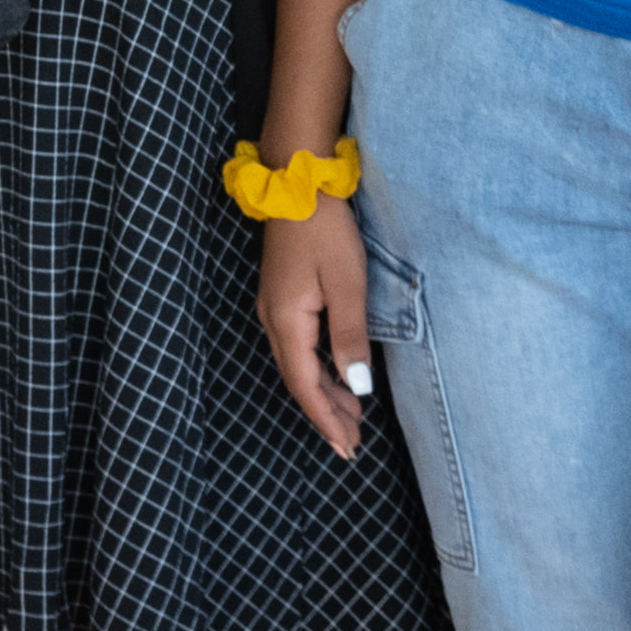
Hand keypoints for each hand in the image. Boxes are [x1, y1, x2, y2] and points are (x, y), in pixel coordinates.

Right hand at [254, 202, 375, 465]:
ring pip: (297, 365)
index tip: (346, 447)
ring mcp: (274, 308)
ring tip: (351, 416)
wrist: (298, 183)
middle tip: (352, 443)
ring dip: (322, 393)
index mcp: (286, 321)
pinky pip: (297, 348)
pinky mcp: (281, 297)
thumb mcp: (346, 284)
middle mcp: (273, 320)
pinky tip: (336, 375)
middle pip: (297, 380)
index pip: (305, 384)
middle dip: (325, 414)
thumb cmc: (324, 230)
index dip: (326, 418)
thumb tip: (357, 387)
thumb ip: (350, 337)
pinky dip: (317, 370)